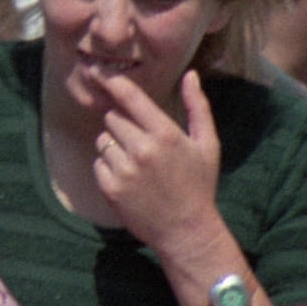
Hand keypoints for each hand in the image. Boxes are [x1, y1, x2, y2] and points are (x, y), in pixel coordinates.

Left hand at [93, 70, 221, 252]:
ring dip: (114, 146)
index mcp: (165, 134)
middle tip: (140, 142)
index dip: (112, 82)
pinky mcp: (111, 189)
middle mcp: (142, 149)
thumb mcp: (207, 144)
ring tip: (136, 163)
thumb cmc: (199, 185)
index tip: (101, 74)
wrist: (186, 231)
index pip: (130, 97)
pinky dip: (108, 167)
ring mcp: (124, 170)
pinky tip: (129, 179)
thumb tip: (191, 74)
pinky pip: (99, 163)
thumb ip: (197, 106)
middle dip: (122, 124)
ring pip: (103, 140)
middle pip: (112, 118)